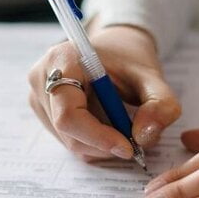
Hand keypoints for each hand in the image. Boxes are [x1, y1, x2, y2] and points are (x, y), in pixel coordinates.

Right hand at [28, 25, 181, 161]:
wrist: (116, 50)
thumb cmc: (130, 60)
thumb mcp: (153, 78)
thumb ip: (159, 104)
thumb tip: (143, 137)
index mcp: (61, 59)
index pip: (68, 113)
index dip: (97, 137)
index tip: (128, 147)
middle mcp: (42, 78)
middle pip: (68, 131)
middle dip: (104, 144)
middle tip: (135, 142)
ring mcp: (38, 96)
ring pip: (69, 141)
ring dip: (101, 145)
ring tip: (123, 126)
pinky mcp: (43, 112)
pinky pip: (69, 141)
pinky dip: (94, 143)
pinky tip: (109, 126)